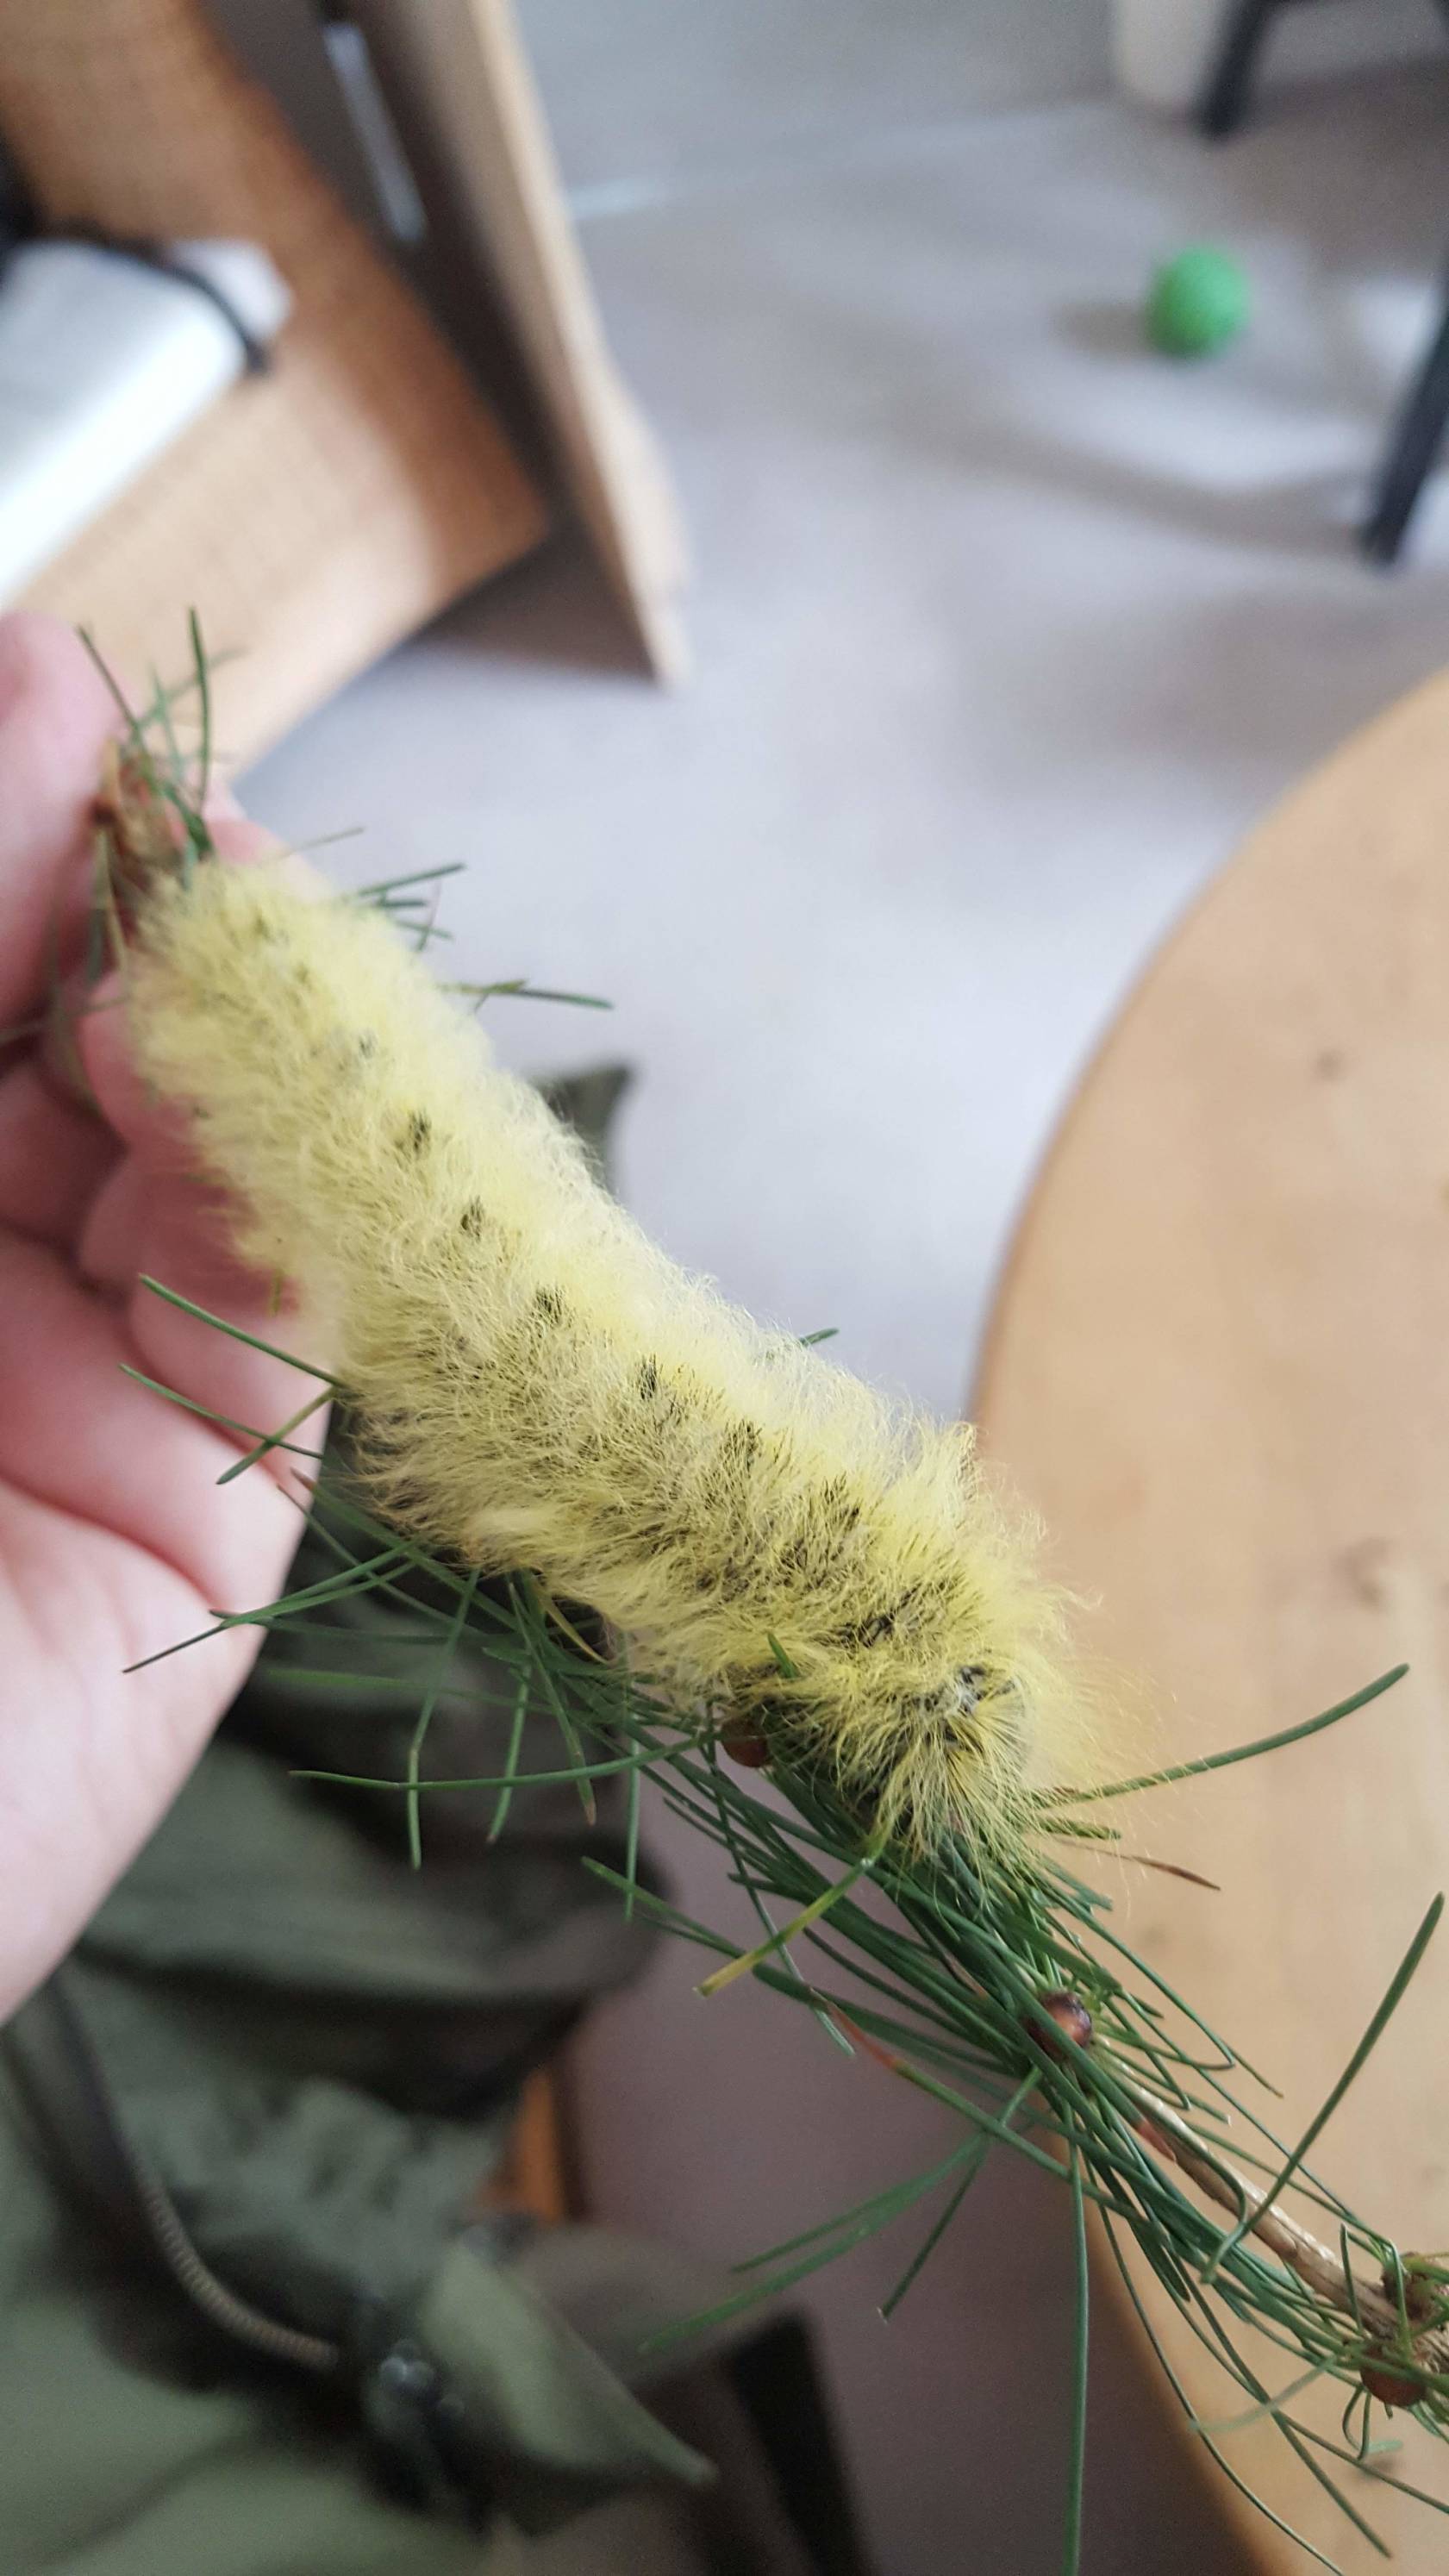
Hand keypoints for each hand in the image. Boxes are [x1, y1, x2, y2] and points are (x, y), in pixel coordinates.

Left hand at [0, 615, 317, 2017]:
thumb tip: (41, 673)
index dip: (39, 831)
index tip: (83, 720)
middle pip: (107, 1030)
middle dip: (146, 927)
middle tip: (168, 839)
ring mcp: (71, 1381)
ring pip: (225, 1150)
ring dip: (242, 1053)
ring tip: (198, 984)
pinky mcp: (189, 1513)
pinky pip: (284, 1316)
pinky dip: (300, 1203)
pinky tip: (259, 1122)